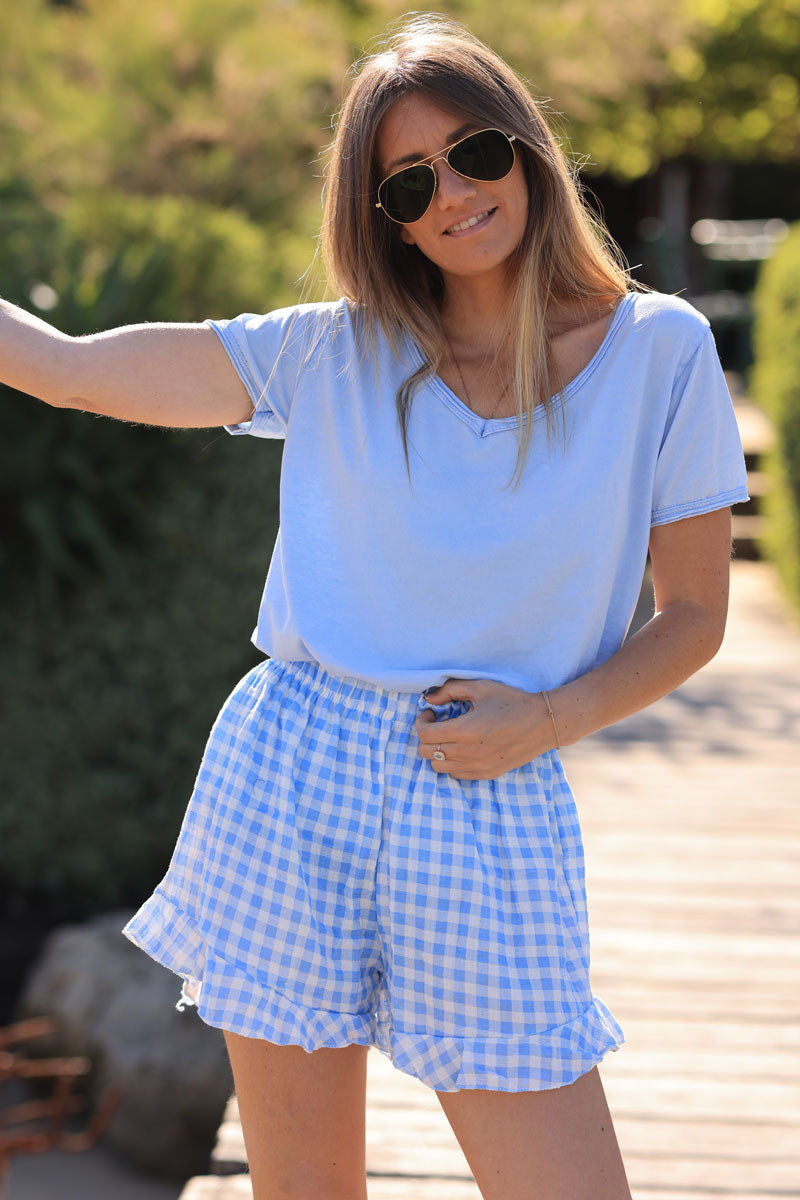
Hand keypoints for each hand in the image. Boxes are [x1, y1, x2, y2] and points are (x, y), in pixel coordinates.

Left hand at [414, 678, 555, 779]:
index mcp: (465, 730)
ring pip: (438, 766)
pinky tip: (462, 748)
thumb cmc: (511, 701)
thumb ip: (450, 690)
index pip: (425, 735)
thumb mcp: (480, 687)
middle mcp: (468, 752)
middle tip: (437, 724)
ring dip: (437, 751)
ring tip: (449, 737)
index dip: (421, 722)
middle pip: (427, 752)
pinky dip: (451, 762)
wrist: (543, 723)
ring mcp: (478, 766)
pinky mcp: (487, 774)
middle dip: (426, 736)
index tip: (431, 714)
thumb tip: (429, 699)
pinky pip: (456, 774)